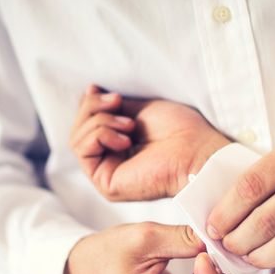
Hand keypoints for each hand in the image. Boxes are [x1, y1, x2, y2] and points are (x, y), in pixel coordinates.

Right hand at [69, 84, 229, 200]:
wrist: (197, 151)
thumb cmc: (181, 130)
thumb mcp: (139, 109)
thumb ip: (112, 106)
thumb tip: (88, 92)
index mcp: (120, 146)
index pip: (86, 122)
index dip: (89, 103)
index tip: (99, 89)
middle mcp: (112, 162)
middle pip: (78, 129)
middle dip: (93, 108)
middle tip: (117, 102)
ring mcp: (108, 174)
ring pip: (78, 139)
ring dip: (101, 121)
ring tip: (130, 125)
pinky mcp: (106, 184)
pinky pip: (83, 150)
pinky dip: (101, 135)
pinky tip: (126, 140)